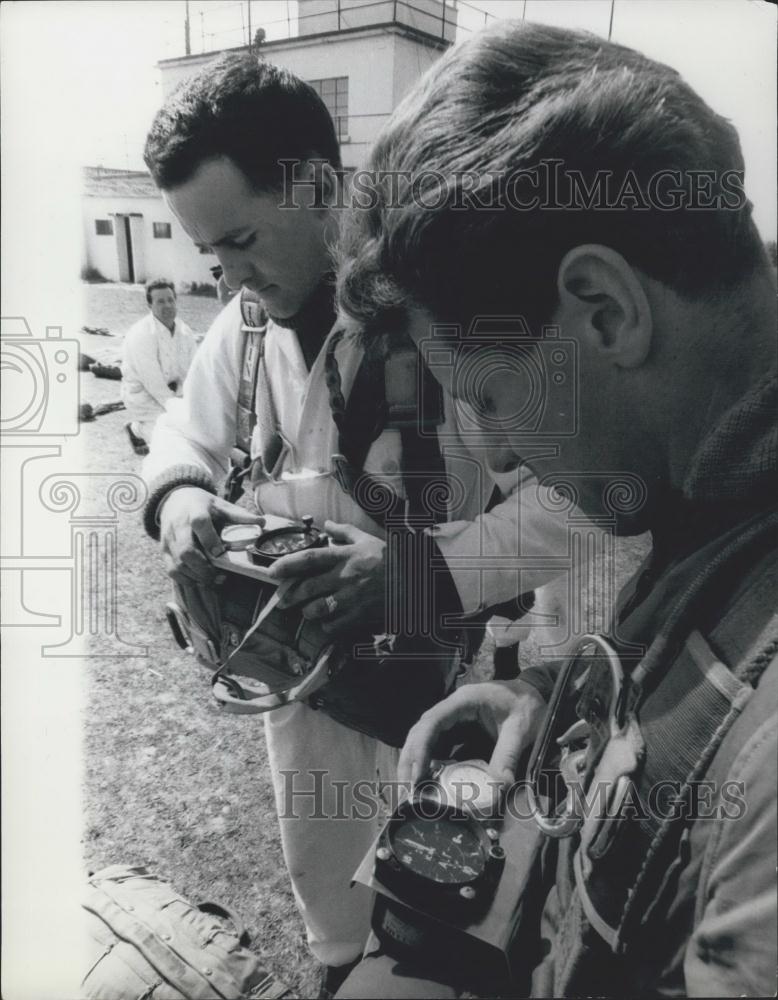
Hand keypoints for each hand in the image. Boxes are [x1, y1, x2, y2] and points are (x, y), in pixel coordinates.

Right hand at [158, 486, 263, 583]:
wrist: (174, 500)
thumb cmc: (202, 505)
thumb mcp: (220, 505)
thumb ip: (239, 516)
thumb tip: (262, 523)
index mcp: (195, 510)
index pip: (199, 523)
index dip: (209, 539)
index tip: (219, 553)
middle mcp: (178, 526)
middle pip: (185, 550)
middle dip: (203, 567)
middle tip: (219, 576)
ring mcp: (169, 540)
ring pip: (177, 565)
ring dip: (196, 577)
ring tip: (213, 580)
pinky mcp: (164, 551)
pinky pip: (172, 571)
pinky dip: (186, 580)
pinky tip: (200, 580)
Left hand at [268, 521, 386, 635]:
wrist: (418, 580)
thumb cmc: (392, 558)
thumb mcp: (368, 539)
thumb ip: (345, 532)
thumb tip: (327, 525)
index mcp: (346, 556)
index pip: (310, 558)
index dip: (287, 564)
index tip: (272, 571)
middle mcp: (345, 577)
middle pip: (308, 587)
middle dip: (291, 595)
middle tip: (284, 600)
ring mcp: (352, 598)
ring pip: (318, 609)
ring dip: (309, 612)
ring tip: (308, 612)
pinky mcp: (361, 616)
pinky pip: (335, 626)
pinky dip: (327, 627)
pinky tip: (328, 624)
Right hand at [398, 681, 546, 789]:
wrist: (536, 694)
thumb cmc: (527, 706)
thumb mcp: (520, 730)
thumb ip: (507, 756)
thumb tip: (497, 789)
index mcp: (464, 701)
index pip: (432, 722)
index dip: (420, 747)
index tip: (416, 774)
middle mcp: (452, 707)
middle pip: (421, 730)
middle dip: (410, 758)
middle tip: (406, 787)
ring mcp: (453, 717)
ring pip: (425, 737)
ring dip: (415, 760)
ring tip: (411, 787)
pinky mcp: (458, 729)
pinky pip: (438, 744)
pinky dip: (429, 761)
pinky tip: (427, 779)